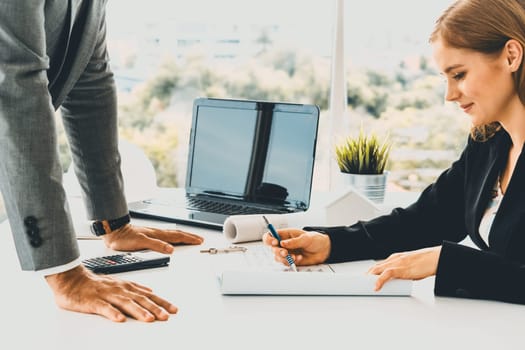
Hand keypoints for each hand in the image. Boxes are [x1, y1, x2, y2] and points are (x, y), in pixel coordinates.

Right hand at [45, 265, 176, 321]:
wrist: (71, 280)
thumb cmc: (94, 284)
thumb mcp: (118, 283)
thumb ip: (134, 287)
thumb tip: (150, 291)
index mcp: (126, 287)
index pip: (148, 295)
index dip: (162, 302)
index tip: (174, 310)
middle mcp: (120, 290)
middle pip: (140, 300)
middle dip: (155, 308)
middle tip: (166, 316)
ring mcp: (107, 295)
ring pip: (125, 303)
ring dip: (138, 311)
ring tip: (149, 319)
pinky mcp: (93, 302)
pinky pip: (104, 308)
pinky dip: (112, 313)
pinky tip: (119, 319)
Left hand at [103, 223, 203, 253]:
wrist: (114, 232)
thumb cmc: (124, 238)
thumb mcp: (141, 243)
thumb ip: (156, 245)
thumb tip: (171, 249)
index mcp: (158, 235)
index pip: (177, 237)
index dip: (189, 239)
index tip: (199, 241)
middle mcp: (157, 233)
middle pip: (177, 235)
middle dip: (189, 237)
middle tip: (199, 239)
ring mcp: (154, 234)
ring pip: (172, 235)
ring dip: (183, 236)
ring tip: (190, 238)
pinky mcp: (149, 236)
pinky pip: (166, 236)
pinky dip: (173, 238)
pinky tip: (172, 240)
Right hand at [262, 228, 330, 265]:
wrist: (323, 250)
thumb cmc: (315, 240)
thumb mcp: (306, 238)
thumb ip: (294, 241)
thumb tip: (283, 243)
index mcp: (285, 235)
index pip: (270, 235)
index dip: (269, 239)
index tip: (275, 242)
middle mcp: (284, 244)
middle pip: (272, 249)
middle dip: (278, 252)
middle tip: (286, 253)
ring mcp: (287, 253)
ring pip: (278, 258)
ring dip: (285, 259)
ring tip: (295, 257)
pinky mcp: (291, 260)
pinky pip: (286, 263)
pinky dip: (291, 262)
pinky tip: (299, 258)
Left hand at [367, 246, 441, 290]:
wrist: (435, 258)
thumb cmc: (425, 263)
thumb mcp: (410, 268)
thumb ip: (403, 273)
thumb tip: (398, 283)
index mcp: (395, 258)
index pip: (379, 265)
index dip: (370, 272)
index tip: (365, 278)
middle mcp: (393, 259)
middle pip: (375, 267)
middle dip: (366, 276)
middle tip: (359, 284)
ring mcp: (396, 263)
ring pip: (377, 270)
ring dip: (369, 278)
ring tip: (363, 286)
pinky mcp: (400, 268)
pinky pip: (386, 275)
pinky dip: (379, 281)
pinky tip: (376, 287)